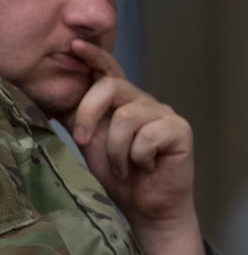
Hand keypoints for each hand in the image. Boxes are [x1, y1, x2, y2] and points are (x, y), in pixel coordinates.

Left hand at [65, 40, 204, 254]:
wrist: (147, 207)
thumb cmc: (121, 177)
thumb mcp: (91, 142)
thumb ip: (80, 116)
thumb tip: (59, 92)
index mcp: (123, 101)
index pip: (110, 70)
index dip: (95, 55)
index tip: (75, 47)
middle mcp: (145, 102)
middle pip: (112, 87)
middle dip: (90, 114)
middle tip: (84, 142)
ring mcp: (165, 114)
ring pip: (128, 117)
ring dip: (117, 149)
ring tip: (124, 167)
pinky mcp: (180, 131)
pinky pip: (148, 135)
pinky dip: (139, 157)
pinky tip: (147, 167)